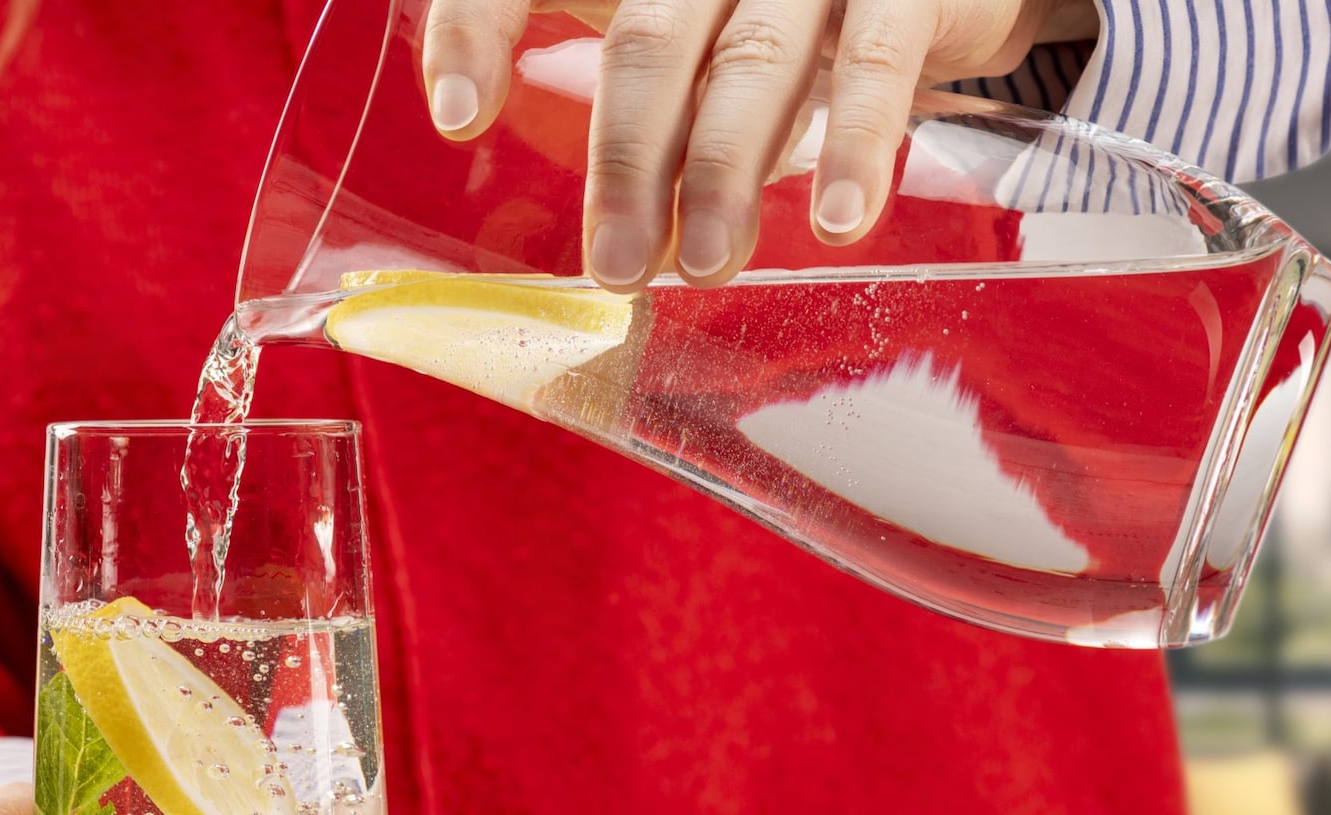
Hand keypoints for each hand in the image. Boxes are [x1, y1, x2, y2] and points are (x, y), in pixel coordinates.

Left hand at [422, 0, 1098, 288]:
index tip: (456, 117)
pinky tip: (838, 222)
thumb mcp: (694, 40)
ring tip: (705, 265)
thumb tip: (622, 253)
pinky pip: (874, 64)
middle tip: (613, 271)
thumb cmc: (787, 13)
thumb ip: (647, 111)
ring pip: (748, 61)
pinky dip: (856, 146)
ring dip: (722, 173)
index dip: (479, 28)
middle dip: (625, 164)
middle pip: (647, 42)